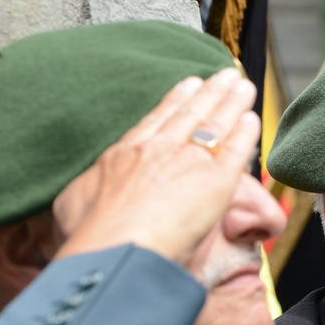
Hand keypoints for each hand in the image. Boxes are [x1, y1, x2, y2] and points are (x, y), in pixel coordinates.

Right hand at [53, 68, 259, 268]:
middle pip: (190, 113)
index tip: (188, 84)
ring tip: (243, 86)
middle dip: (209, 92)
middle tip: (223, 75)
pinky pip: (235, 150)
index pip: (156, 120)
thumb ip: (84, 191)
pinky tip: (252, 120)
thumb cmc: (90, 235)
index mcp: (125, 154)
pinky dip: (245, 133)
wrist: (117, 249)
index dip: (176, 100)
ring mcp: (188, 161)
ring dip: (231, 102)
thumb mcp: (72, 204)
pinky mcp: (216, 180)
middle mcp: (158, 150)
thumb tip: (82, 192)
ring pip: (215, 123)